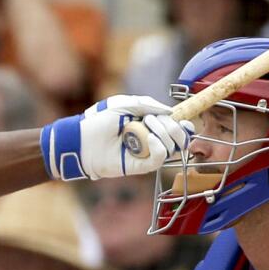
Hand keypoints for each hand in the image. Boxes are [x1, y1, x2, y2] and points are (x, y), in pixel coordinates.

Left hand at [41, 94, 193, 180]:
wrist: (83, 138)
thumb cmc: (100, 120)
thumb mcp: (125, 104)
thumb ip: (148, 104)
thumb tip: (171, 112)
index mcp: (149, 125)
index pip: (176, 128)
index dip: (184, 126)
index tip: (186, 122)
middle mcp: (150, 140)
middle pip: (178, 137)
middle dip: (172, 126)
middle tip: (150, 119)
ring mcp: (146, 153)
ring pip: (172, 147)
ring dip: (164, 132)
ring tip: (145, 124)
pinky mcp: (140, 165)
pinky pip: (159, 159)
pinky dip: (160, 147)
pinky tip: (149, 138)